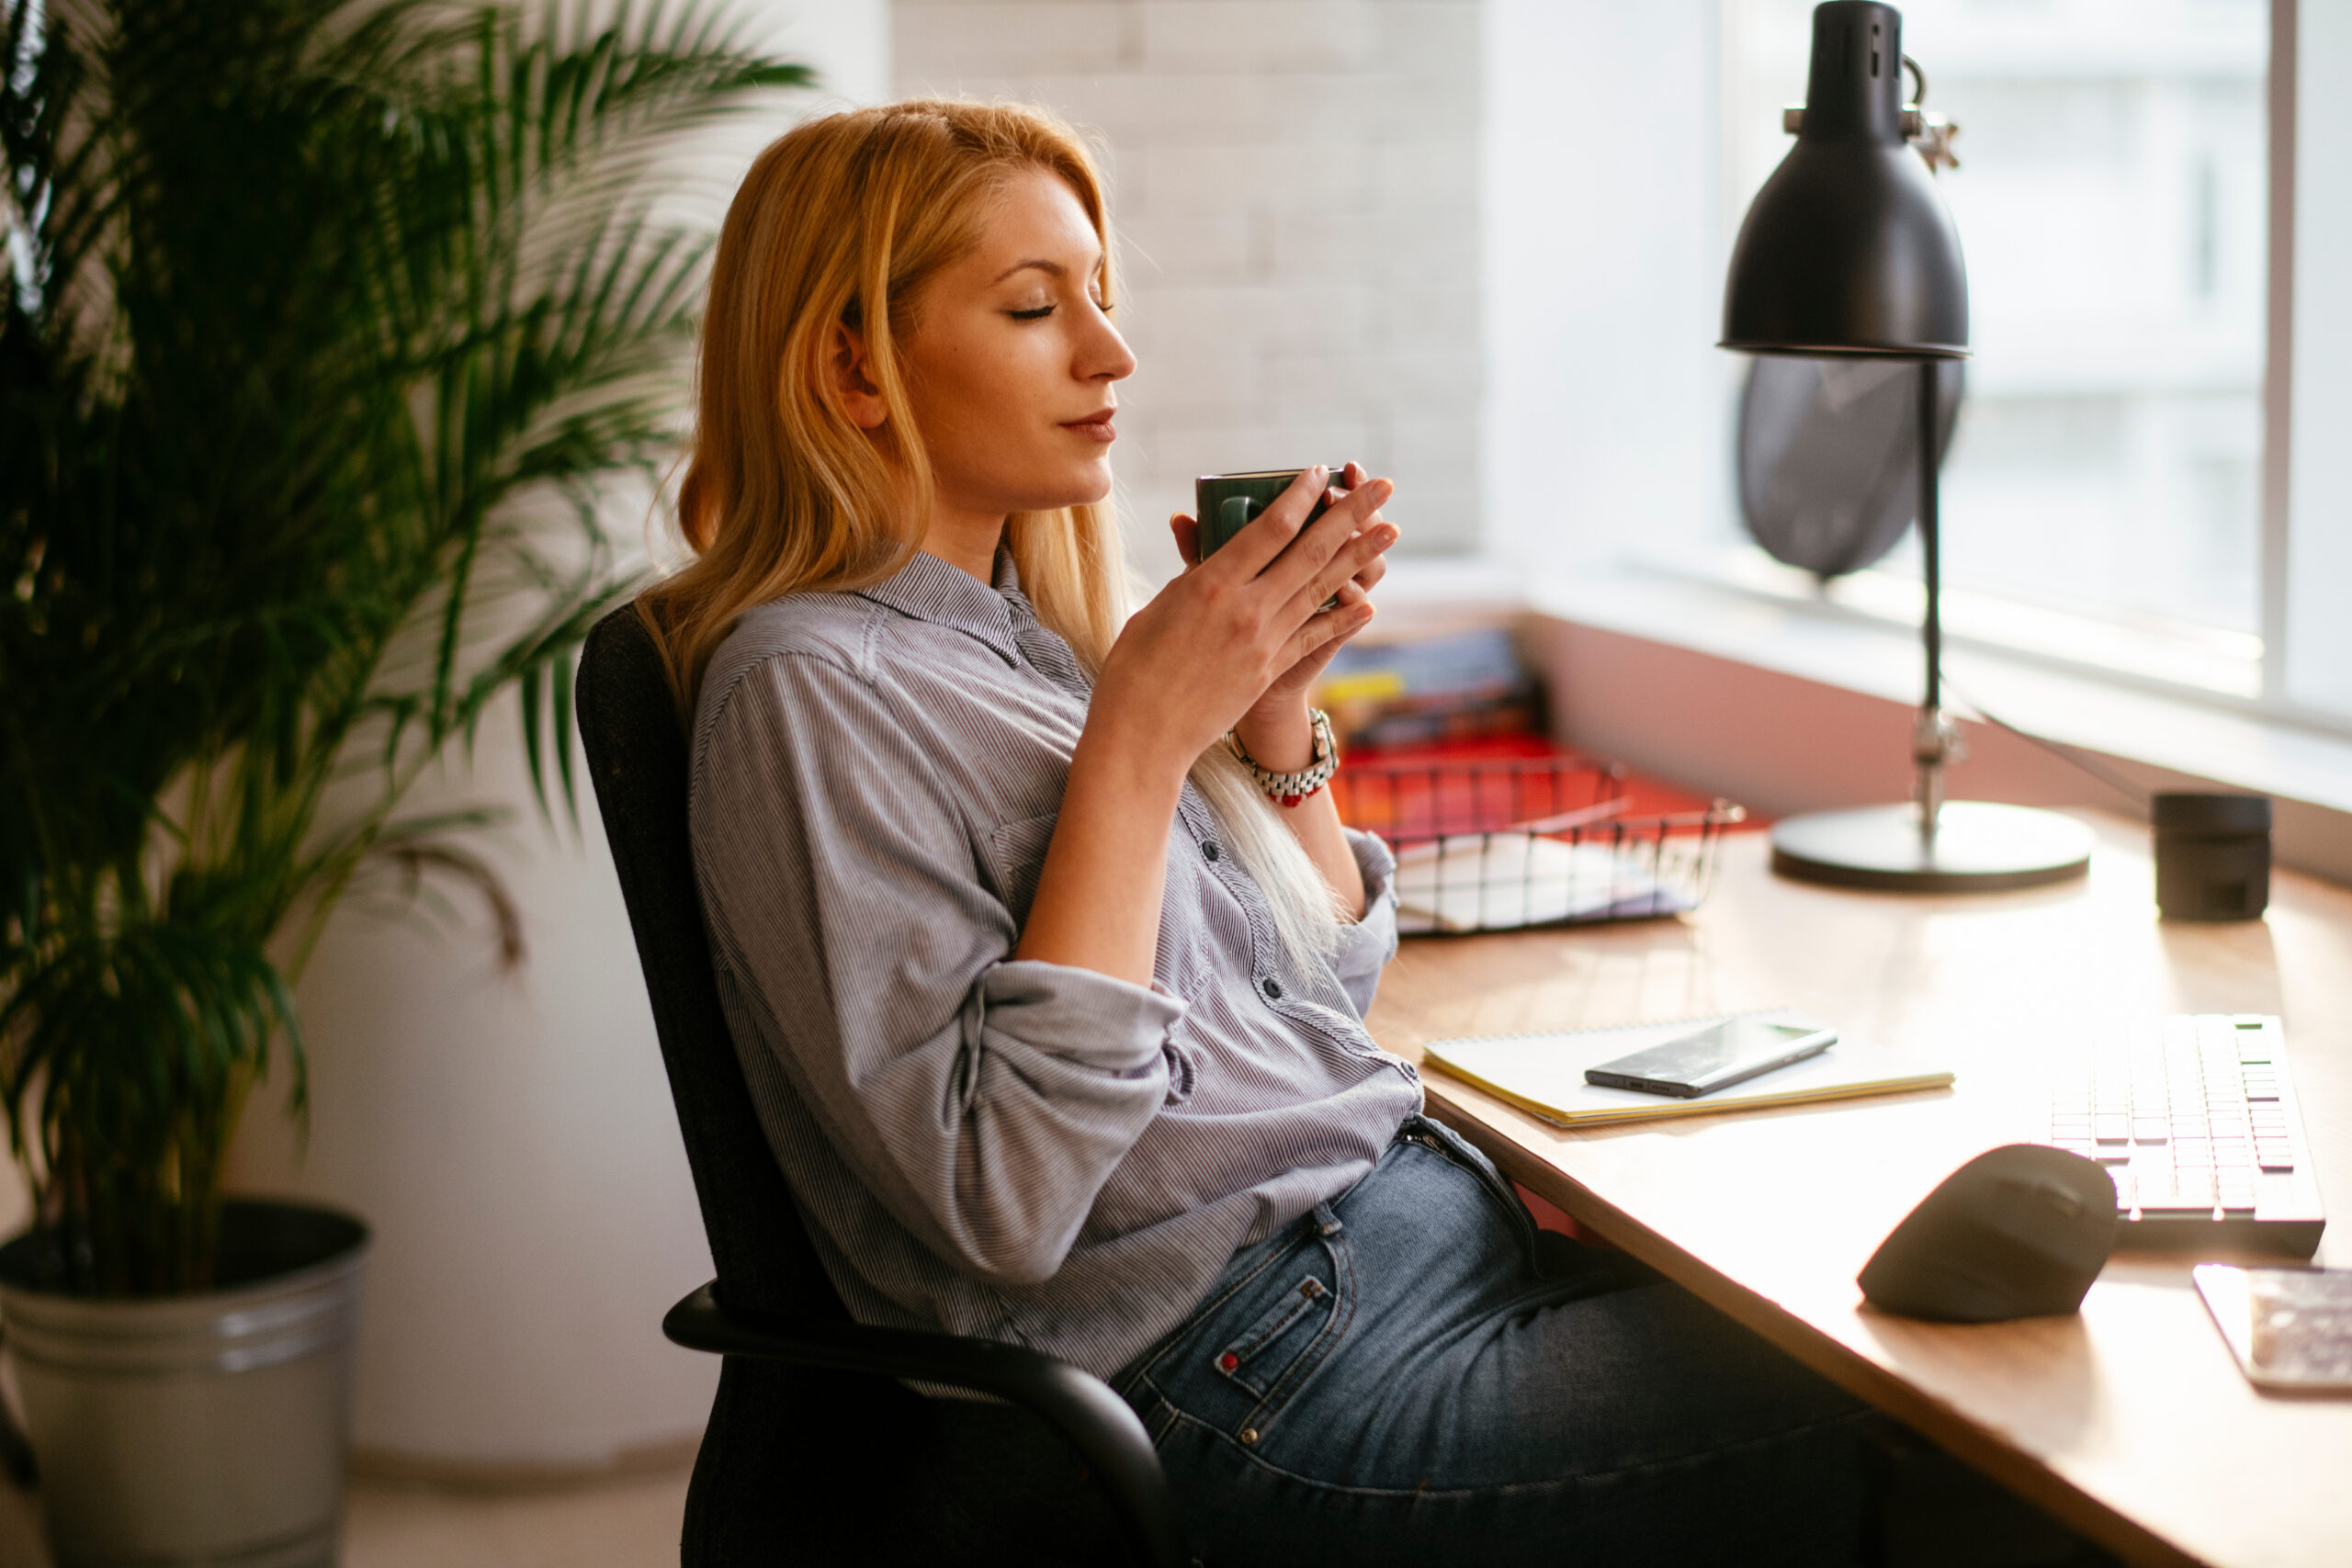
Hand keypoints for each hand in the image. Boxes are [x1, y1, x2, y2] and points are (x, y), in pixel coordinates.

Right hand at [1089, 464, 1396, 782]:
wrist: (1146, 733)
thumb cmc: (1136, 666)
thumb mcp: (1157, 606)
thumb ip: (1189, 568)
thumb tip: (1195, 530)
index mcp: (1211, 583)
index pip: (1269, 528)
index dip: (1300, 496)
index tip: (1321, 471)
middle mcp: (1246, 608)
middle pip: (1310, 551)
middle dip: (1351, 513)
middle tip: (1383, 486)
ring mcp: (1264, 642)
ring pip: (1322, 588)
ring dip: (1361, 557)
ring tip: (1391, 530)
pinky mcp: (1270, 670)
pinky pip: (1315, 636)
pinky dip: (1343, 617)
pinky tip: (1368, 602)